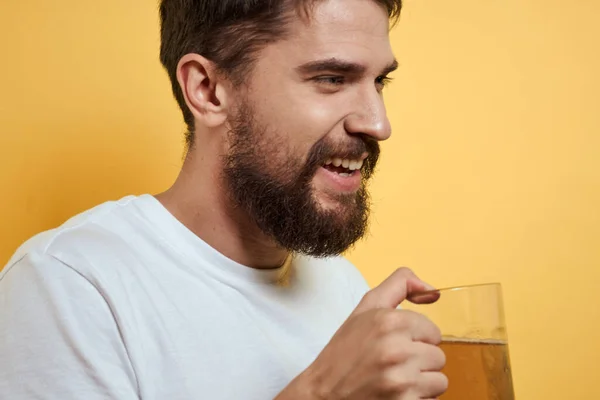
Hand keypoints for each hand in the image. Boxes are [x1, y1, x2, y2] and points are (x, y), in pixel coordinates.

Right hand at [278, 268, 446, 399]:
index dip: (416, 339)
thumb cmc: (344, 352)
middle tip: (393, 364)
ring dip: (422, 384)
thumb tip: (433, 290)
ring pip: (439, 381)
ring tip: (396, 380)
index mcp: (389, 321)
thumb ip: (399, 286)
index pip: (433, 332)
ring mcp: (401, 380)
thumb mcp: (365, 309)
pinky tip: (396, 395)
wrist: (322, 393)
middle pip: (438, 357)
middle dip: (419, 362)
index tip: (396, 344)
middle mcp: (397, 349)